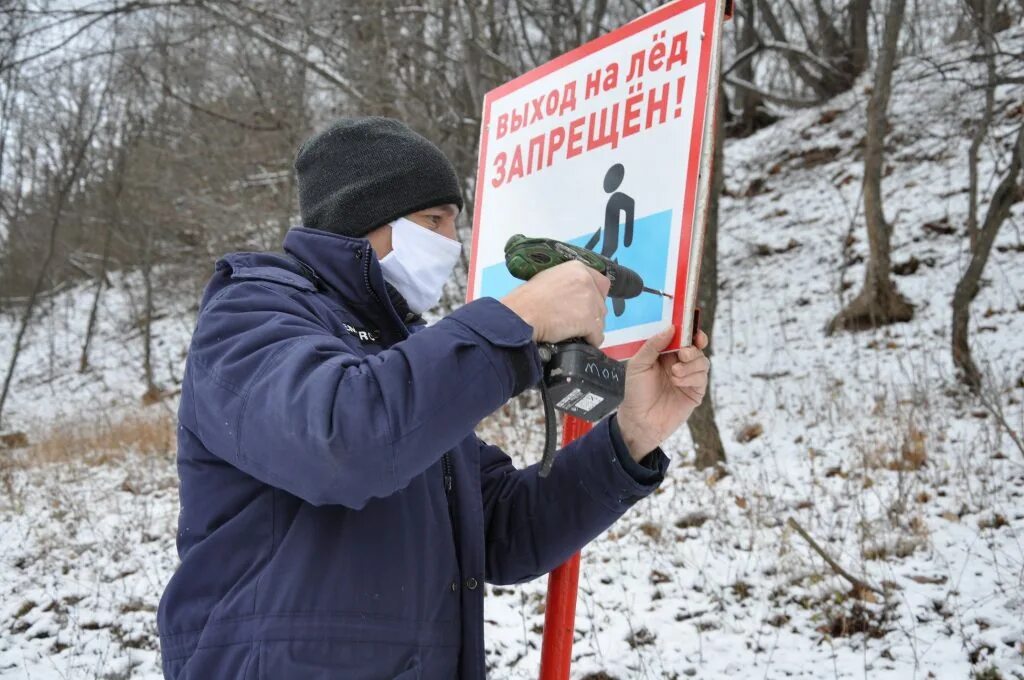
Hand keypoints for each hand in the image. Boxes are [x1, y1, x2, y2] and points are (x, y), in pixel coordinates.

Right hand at [500, 261, 610, 346]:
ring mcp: (590, 302)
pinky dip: (591, 341)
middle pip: (601, 304)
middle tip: (576, 321)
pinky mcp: (589, 322)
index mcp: (577, 268)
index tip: (588, 305)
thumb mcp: (549, 279)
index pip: (602, 283)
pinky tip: (582, 341)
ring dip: (590, 328)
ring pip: (600, 321)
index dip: (596, 296)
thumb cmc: (527, 299)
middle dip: (592, 314)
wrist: (521, 314)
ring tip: (575, 332)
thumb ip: (567, 284)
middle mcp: (587, 282)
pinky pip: (597, 336)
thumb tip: (574, 296)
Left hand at [616, 326, 709, 461]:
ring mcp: (689, 376)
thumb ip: (653, 345)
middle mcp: (679, 362)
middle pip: (696, 347)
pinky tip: (677, 382)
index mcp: (665, 353)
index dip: (690, 330)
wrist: (640, 420)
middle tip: (683, 353)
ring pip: (702, 361)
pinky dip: (691, 377)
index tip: (692, 329)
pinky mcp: (695, 391)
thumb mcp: (638, 364)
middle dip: (693, 347)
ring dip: (690, 364)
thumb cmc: (636, 391)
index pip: (682, 336)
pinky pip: (702, 377)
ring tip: (674, 373)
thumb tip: (670, 328)